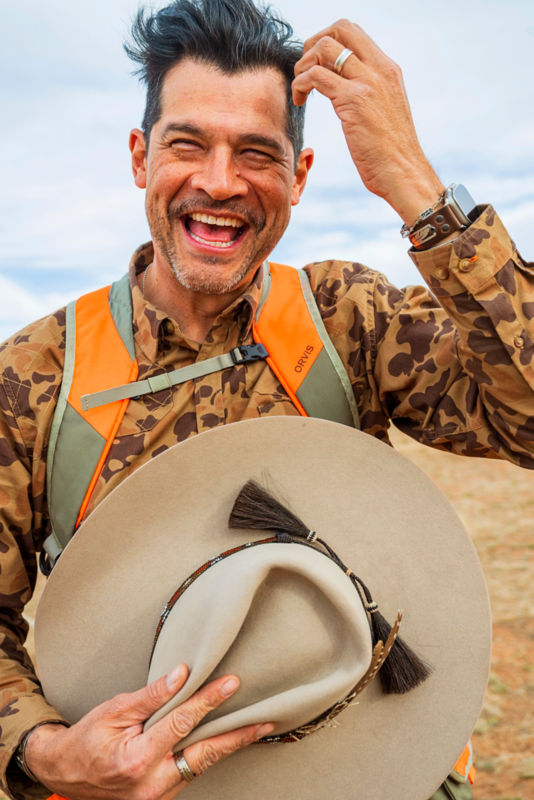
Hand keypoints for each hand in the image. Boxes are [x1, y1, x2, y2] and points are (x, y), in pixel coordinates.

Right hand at [25, 664, 272, 799]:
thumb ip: (151, 696)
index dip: (207, 700)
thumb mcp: (113, 710)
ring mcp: (157, 795)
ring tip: (256, 727)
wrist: (65, 774)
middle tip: (264, 719)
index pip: (181, 724)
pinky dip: (209, 755)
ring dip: (228, 746)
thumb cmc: (86, 739)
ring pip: (201, 767)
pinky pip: (190, 773)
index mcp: (136, 759)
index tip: (230, 683)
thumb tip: (182, 674)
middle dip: (237, 736)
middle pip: (204, 755)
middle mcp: (151, 784)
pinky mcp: (160, 797)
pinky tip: (226, 740)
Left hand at [292, 19, 443, 225]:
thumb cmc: (391, 153)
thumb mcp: (383, 112)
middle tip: (305, 72)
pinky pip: (316, 76)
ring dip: (303, 65)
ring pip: (324, 48)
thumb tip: (344, 87)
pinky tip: (299, 101)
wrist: (404, 173)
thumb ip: (368, 93)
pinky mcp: (353, 101)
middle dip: (313, 44)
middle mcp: (380, 69)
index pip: (353, 32)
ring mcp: (367, 83)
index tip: (317, 66)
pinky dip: (300, 84)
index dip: (328, 41)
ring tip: (300, 90)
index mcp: (388, 69)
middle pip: (340, 28)